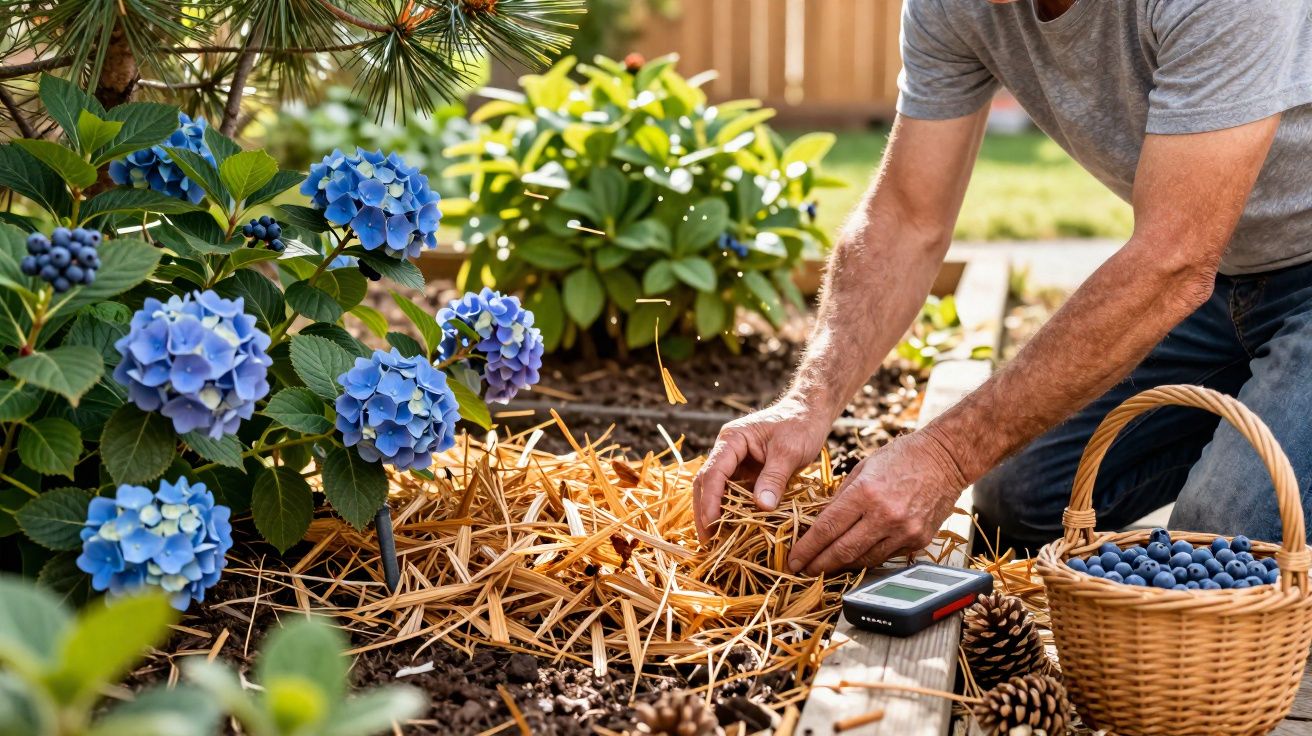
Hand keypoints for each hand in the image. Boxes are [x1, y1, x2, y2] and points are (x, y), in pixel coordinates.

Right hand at [692, 396, 830, 542]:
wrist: (810, 413)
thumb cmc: (800, 425)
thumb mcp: (789, 451)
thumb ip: (774, 477)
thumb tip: (761, 506)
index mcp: (732, 440)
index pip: (713, 472)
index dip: (710, 500)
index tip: (712, 524)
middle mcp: (727, 451)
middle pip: (706, 484)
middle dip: (704, 512)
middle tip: (708, 541)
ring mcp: (735, 463)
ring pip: (716, 491)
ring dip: (714, 514)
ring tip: (715, 541)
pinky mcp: (746, 473)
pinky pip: (733, 495)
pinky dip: (731, 512)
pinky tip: (732, 530)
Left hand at [787, 428, 966, 574]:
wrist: (945, 459)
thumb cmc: (902, 457)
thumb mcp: (863, 468)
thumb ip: (841, 497)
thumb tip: (821, 523)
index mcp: (866, 492)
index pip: (828, 528)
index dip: (807, 548)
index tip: (794, 559)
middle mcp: (885, 515)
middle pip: (843, 551)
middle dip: (819, 564)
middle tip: (803, 570)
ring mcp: (904, 531)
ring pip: (864, 559)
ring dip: (842, 565)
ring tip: (825, 566)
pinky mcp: (918, 540)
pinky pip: (886, 556)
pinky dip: (868, 557)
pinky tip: (856, 556)